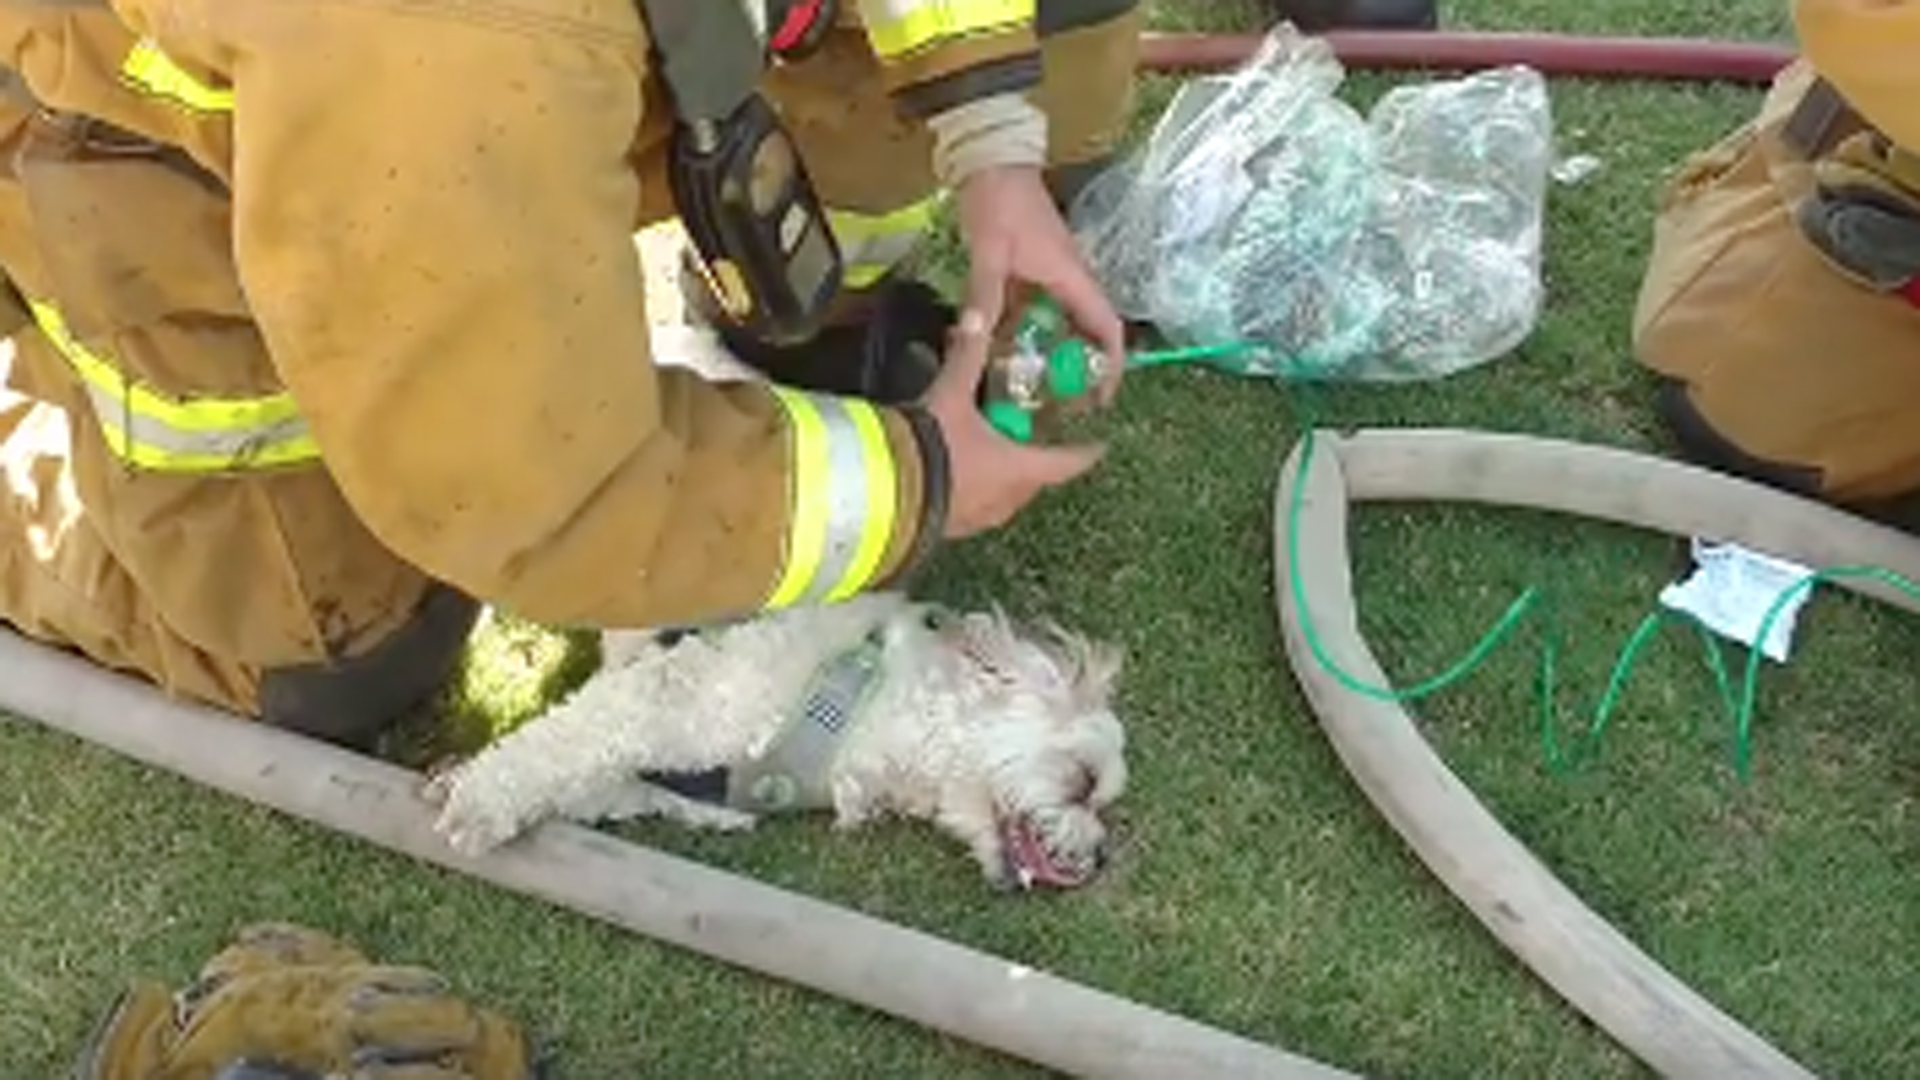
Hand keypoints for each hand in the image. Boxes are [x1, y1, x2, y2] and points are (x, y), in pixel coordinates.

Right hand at [922, 309, 1104, 538]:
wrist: (886, 493)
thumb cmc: (933, 447)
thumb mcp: (952, 396)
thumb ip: (967, 356)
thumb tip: (977, 315)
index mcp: (1020, 469)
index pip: (1066, 463)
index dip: (1084, 452)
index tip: (1099, 445)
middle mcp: (1007, 499)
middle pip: (1037, 481)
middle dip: (1041, 461)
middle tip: (1039, 440)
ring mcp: (980, 519)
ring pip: (1007, 497)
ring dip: (1008, 478)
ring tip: (999, 454)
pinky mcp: (952, 528)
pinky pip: (977, 508)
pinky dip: (979, 490)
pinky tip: (961, 475)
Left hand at [955, 164, 1126, 405]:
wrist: (992, 159)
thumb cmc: (998, 201)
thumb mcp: (989, 252)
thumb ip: (984, 295)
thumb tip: (974, 337)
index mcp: (1071, 277)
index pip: (1107, 328)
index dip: (1112, 365)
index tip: (1102, 398)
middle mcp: (1070, 278)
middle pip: (1089, 331)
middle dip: (1081, 369)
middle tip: (1060, 402)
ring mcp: (1053, 272)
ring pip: (1063, 321)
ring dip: (1054, 351)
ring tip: (1033, 385)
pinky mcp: (1035, 267)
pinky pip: (1040, 308)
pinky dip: (1030, 330)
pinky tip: (1006, 350)